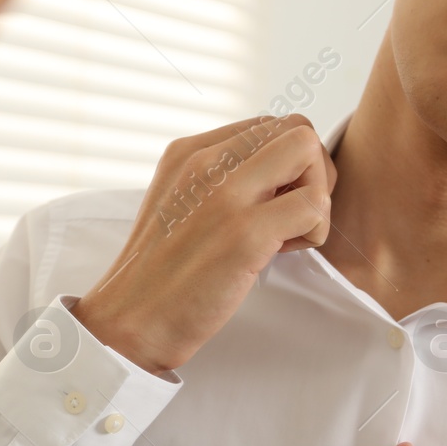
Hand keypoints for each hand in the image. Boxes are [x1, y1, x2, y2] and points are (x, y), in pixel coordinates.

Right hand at [71, 114, 334, 372]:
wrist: (132, 320)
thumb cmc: (161, 272)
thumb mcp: (180, 201)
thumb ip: (220, 178)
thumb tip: (277, 174)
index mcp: (189, 151)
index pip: (269, 125)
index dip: (285, 163)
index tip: (270, 202)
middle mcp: (205, 161)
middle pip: (295, 128)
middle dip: (311, 172)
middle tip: (291, 214)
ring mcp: (225, 194)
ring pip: (308, 152)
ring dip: (315, 197)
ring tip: (285, 234)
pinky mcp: (245, 233)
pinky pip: (314, 204)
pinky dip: (314, 231)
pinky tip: (281, 254)